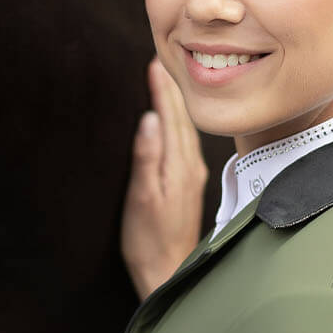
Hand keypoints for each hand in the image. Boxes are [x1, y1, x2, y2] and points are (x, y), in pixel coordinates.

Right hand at [121, 56, 208, 300]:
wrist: (167, 270)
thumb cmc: (148, 239)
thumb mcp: (141, 198)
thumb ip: (147, 158)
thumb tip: (150, 120)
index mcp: (178, 165)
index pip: (171, 116)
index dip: (161, 89)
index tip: (153, 64)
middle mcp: (190, 166)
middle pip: (182, 118)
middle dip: (171, 89)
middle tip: (159, 62)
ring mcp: (191, 175)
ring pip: (185, 129)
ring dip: (176, 105)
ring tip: (166, 83)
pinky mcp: (188, 185)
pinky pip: (185, 143)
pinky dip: (179, 124)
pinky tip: (174, 123)